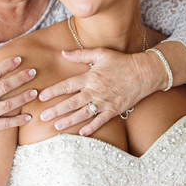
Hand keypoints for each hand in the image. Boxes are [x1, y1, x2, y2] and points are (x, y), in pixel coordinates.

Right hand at [0, 57, 36, 175]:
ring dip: (23, 97)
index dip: (6, 65)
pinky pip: (5, 124)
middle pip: (4, 86)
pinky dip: (18, 120)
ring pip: (8, 104)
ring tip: (35, 92)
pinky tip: (29, 116)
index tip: (18, 59)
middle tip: (33, 71)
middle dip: (20, 78)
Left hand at [38, 48, 157, 135]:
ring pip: (83, 114)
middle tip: (43, 117)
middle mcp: (95, 91)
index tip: (41, 96)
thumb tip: (62, 52)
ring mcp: (105, 102)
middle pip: (71, 102)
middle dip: (56, 110)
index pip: (67, 85)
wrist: (144, 73)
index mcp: (90, 77)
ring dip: (69, 121)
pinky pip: (101, 120)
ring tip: (56, 127)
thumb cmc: (121, 62)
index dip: (53, 91)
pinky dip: (92, 127)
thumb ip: (80, 54)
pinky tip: (82, 133)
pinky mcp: (114, 110)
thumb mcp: (100, 54)